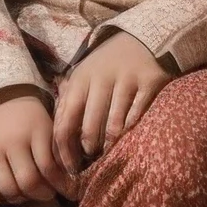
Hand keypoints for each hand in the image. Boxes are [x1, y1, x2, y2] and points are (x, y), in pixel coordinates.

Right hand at [0, 89, 67, 206]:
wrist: (2, 98)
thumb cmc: (32, 117)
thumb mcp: (49, 127)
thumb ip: (57, 152)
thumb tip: (68, 182)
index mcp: (36, 132)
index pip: (48, 167)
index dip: (60, 185)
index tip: (69, 192)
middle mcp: (13, 143)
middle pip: (27, 181)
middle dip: (42, 195)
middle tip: (49, 197)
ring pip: (7, 188)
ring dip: (22, 199)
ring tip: (31, 196)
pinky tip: (10, 196)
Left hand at [51, 31, 170, 173]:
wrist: (142, 38)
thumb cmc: (106, 66)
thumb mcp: (83, 78)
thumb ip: (68, 104)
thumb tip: (56, 141)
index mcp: (79, 81)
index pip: (64, 124)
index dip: (65, 151)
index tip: (70, 168)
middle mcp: (101, 79)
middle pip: (88, 127)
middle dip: (89, 150)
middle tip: (92, 162)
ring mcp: (126, 79)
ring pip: (113, 124)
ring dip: (110, 143)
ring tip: (110, 152)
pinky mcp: (150, 80)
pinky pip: (138, 113)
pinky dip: (131, 127)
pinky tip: (129, 135)